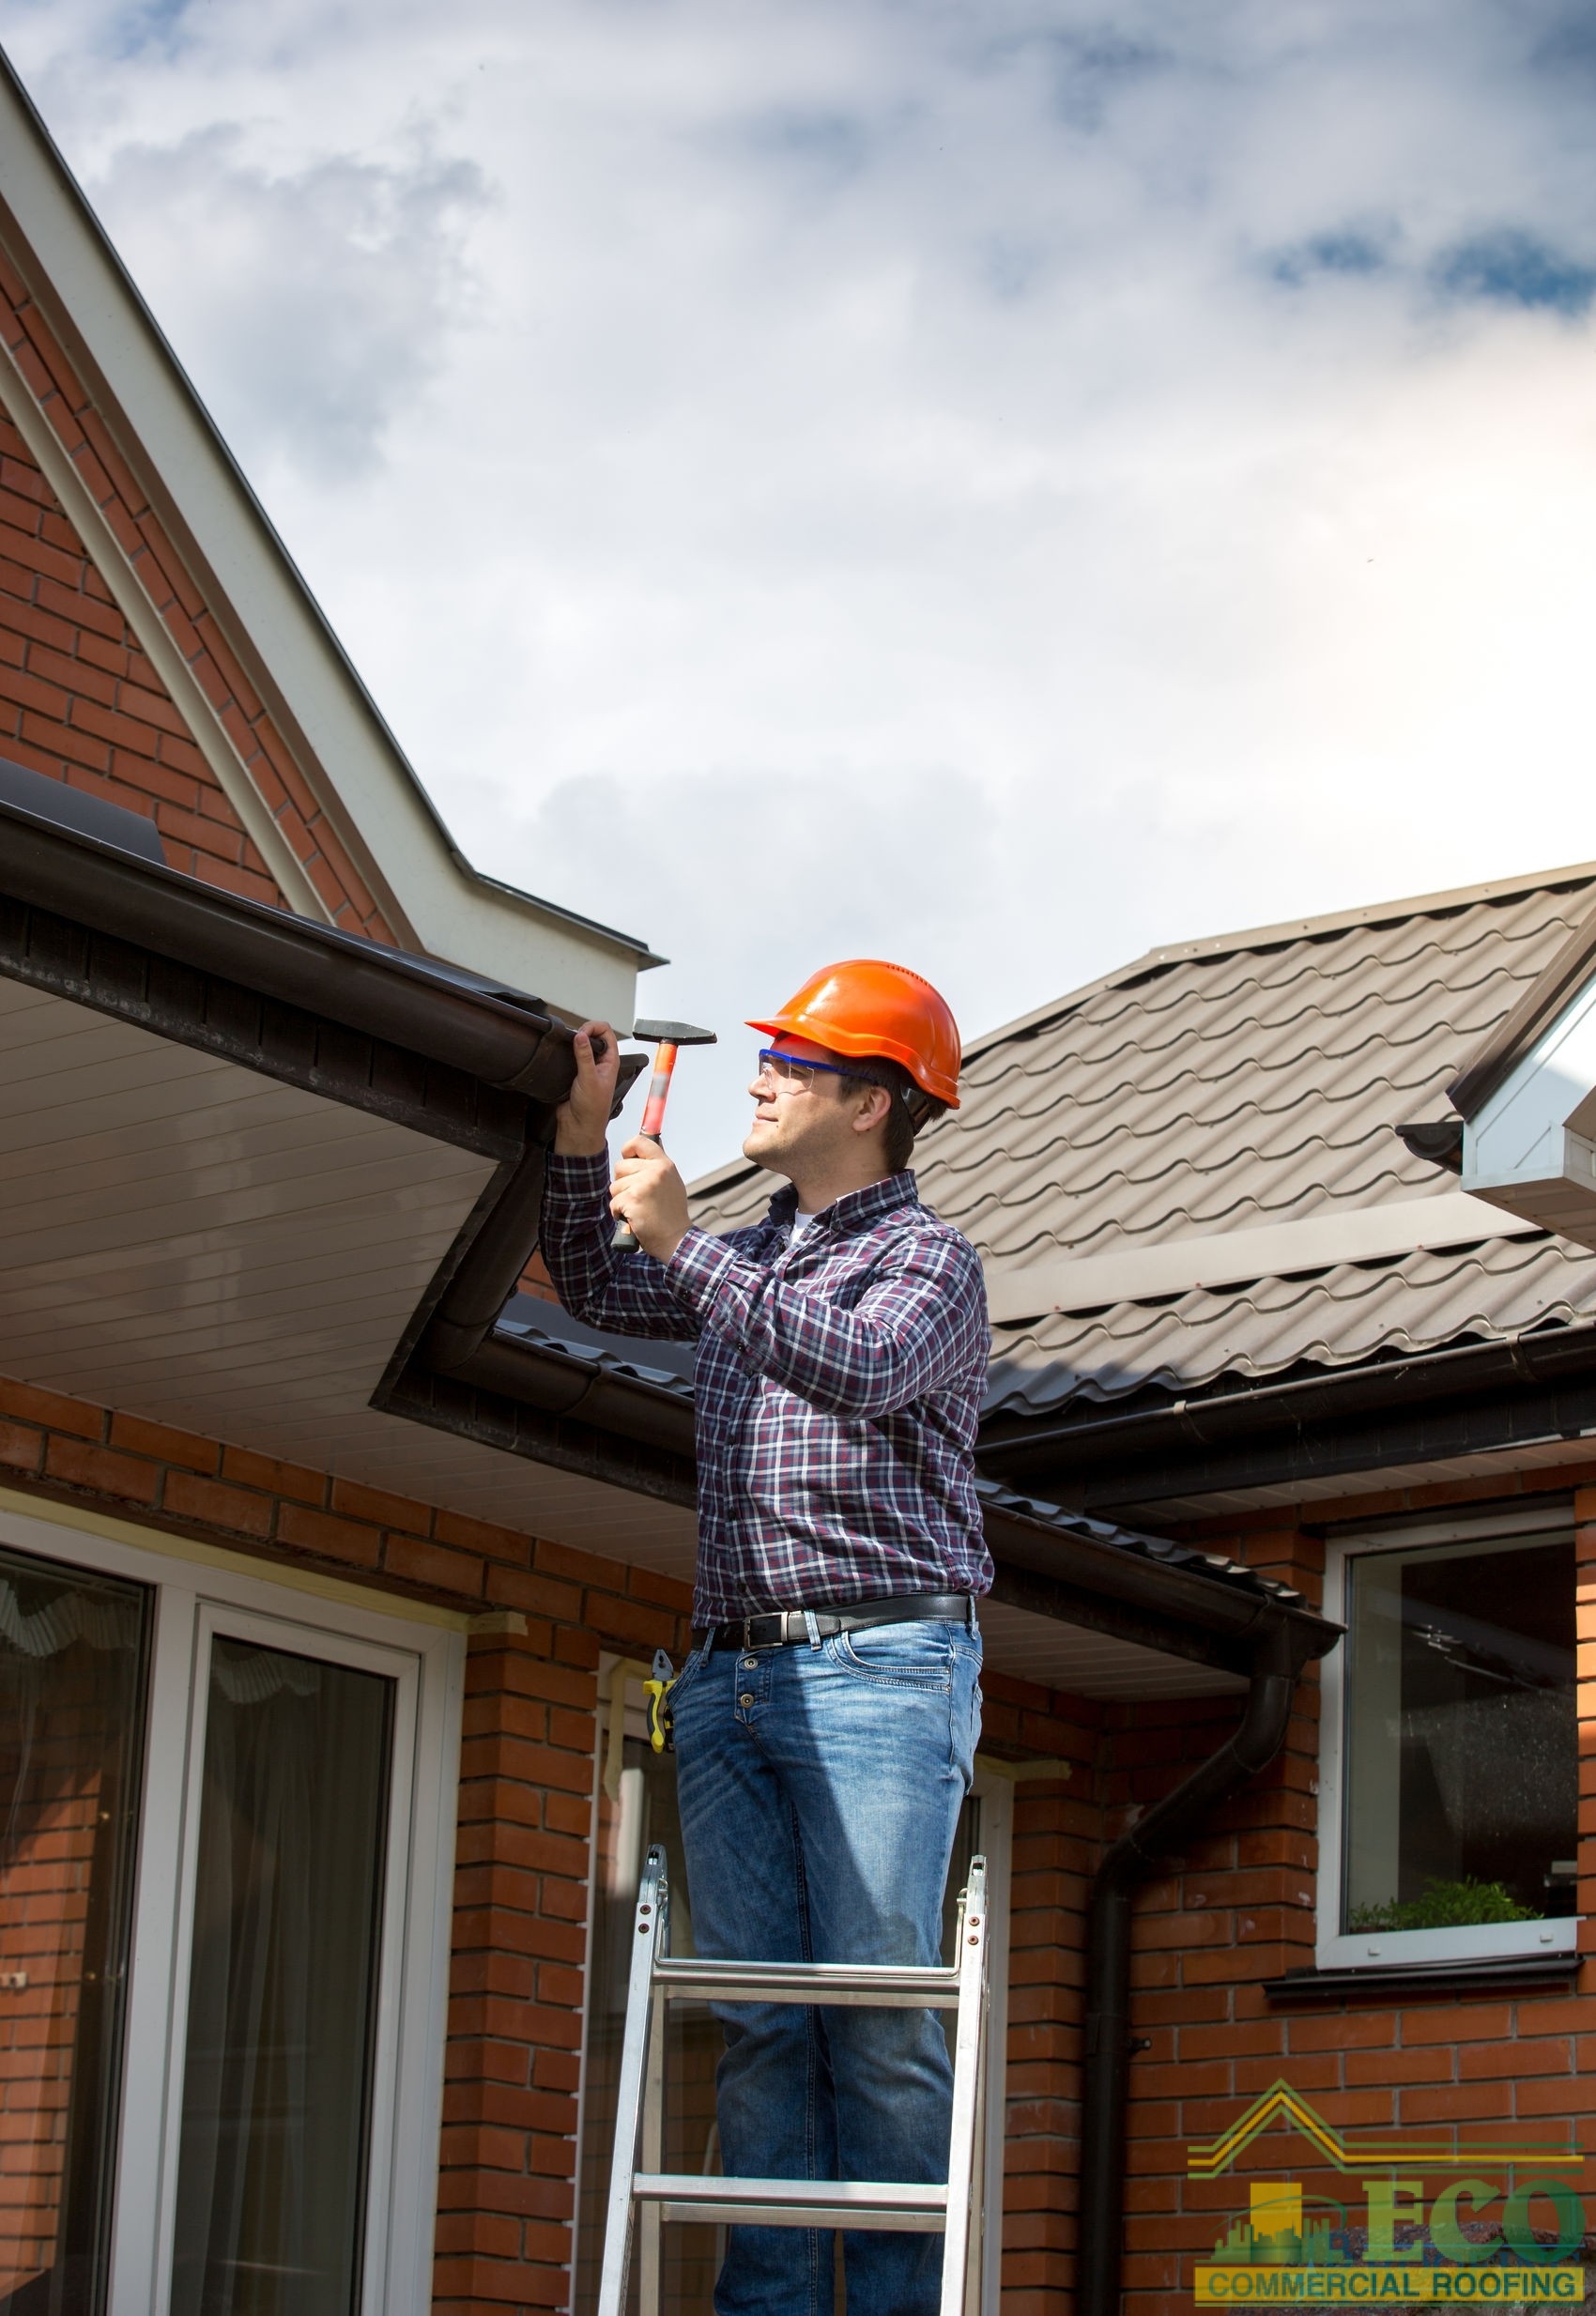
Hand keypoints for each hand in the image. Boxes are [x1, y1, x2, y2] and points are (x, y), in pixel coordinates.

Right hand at [555, 1021, 619, 1154]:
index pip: (607, 1033)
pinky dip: (566, 1052)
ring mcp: (587, 1068)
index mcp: (610, 1061)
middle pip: (594, 1036)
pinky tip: (562, 1054)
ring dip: (574, 1042)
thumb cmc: (592, 1109)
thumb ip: (584, 1056)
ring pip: (582, 1046)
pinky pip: (571, 1057)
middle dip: (584, 1032)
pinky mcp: (574, 1074)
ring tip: (567, 1044)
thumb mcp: (588, 1079)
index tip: (581, 1032)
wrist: (579, 1127)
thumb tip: (581, 1036)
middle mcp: (600, 1063)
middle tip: (573, 1038)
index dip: (594, 1027)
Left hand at [611, 1135, 690, 1260]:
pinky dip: (619, 1213)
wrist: (675, 1239)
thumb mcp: (671, 1182)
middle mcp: (655, 1171)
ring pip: (615, 1186)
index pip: (639, 1141)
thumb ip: (656, 1167)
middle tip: (638, 1196)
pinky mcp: (632, 1199)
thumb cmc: (671, 1214)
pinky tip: (634, 1218)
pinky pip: (614, 1202)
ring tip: (638, 1209)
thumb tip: (641, 1148)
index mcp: (664, 1164)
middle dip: (623, 1183)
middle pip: (620, 1166)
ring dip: (621, 1200)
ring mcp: (643, 1185)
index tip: (629, 1160)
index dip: (628, 1150)